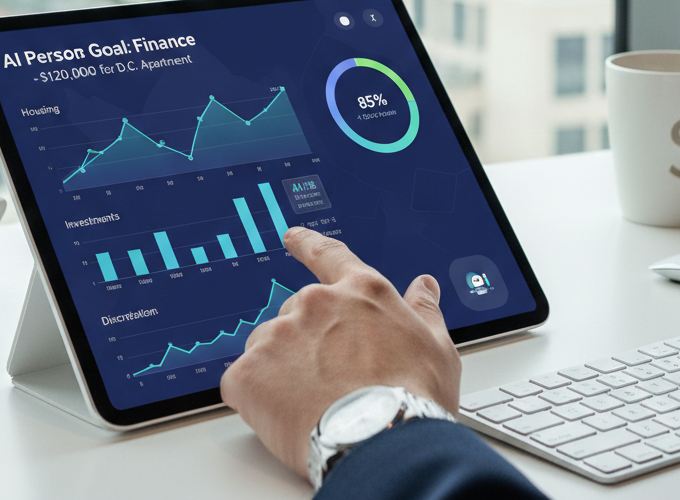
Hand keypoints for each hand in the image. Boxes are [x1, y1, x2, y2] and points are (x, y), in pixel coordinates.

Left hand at [220, 226, 461, 479]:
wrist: (383, 444)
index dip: (308, 244)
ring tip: (311, 403)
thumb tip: (424, 287)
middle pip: (298, 315)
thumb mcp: (436, 348)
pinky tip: (283, 415)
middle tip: (328, 381)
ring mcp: (279, 334)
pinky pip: (243, 381)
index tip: (292, 236)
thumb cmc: (413, 399)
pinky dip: (257, 398)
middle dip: (306, 344)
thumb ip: (424, 310)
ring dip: (281, 370)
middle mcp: (316, 302)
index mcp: (360, 291)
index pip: (329, 256)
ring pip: (269, 347)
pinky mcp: (249, 372)